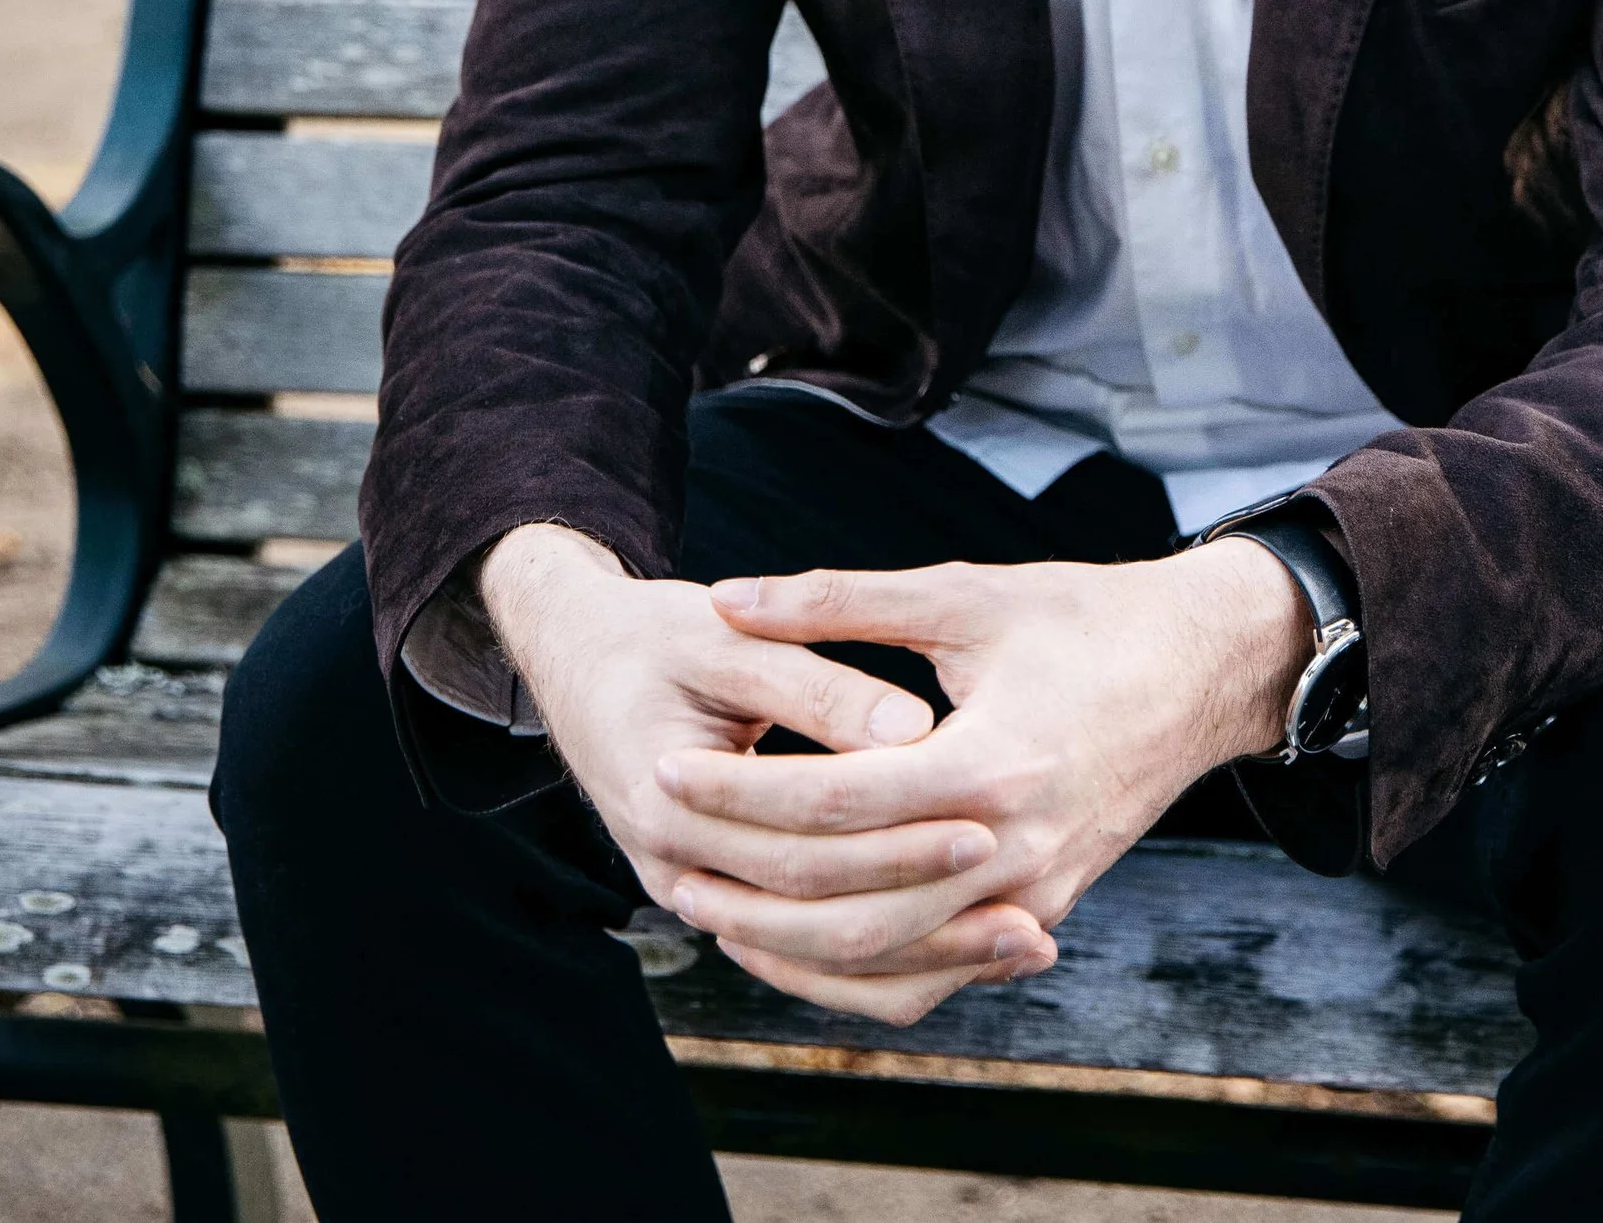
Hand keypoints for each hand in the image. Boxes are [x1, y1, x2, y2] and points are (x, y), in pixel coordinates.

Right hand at [474, 526, 997, 952]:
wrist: (576, 662)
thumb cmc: (653, 637)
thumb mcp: (726, 639)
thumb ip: (817, 682)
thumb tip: (912, 727)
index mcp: (669, 797)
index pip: (806, 842)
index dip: (899, 833)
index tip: (989, 816)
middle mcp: (675, 867)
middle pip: (818, 910)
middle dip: (924, 900)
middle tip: (1023, 886)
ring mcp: (693, 893)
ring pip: (816, 959)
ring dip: (921, 955)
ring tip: (1026, 939)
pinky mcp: (719, 899)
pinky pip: (806, 960)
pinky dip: (885, 964)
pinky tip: (968, 950)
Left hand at [653, 541, 1312, 1025]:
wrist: (1200, 669)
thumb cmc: (1081, 615)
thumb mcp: (963, 592)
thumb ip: (839, 598)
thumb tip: (727, 596)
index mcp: (995, 762)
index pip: (838, 803)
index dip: (741, 790)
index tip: (666, 766)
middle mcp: (1015, 850)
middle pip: (850, 901)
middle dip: (745, 881)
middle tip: (664, 849)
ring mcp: (1033, 897)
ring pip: (885, 961)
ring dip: (786, 947)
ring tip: (708, 905)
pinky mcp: (1040, 915)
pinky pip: (933, 975)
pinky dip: (855, 975)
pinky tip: (793, 945)